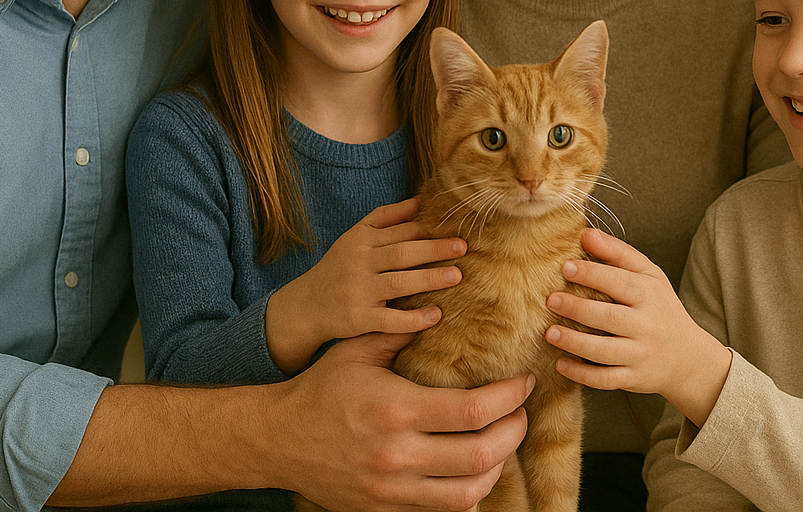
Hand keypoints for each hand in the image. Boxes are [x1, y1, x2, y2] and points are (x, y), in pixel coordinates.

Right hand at [268, 198, 464, 373]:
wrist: (307, 304)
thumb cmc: (340, 266)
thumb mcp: (356, 236)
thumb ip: (386, 218)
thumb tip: (420, 201)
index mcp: (362, 239)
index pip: (401, 232)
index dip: (429, 230)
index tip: (457, 227)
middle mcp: (359, 262)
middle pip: (403, 253)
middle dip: (435, 249)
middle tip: (463, 247)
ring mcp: (358, 291)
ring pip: (399, 283)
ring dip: (430, 279)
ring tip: (457, 276)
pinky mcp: (358, 318)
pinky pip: (389, 319)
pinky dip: (413, 319)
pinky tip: (435, 316)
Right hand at [277, 332, 531, 510]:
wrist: (278, 440)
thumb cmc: (320, 389)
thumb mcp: (359, 350)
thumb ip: (403, 331)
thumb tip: (447, 311)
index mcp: (395, 410)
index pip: (473, 411)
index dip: (510, 398)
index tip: (524, 383)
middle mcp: (397, 455)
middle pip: (482, 456)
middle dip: (514, 433)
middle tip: (521, 412)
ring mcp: (392, 490)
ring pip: (470, 492)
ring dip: (498, 467)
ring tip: (503, 442)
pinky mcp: (386, 510)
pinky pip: (444, 511)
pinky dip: (469, 495)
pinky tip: (475, 472)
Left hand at [544, 228, 729, 426]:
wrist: (689, 357)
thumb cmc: (661, 307)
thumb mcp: (649, 275)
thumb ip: (618, 253)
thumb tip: (586, 233)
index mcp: (649, 295)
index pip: (620, 282)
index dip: (592, 273)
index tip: (565, 266)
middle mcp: (646, 325)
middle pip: (609, 318)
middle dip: (578, 309)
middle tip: (551, 300)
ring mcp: (639, 355)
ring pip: (605, 352)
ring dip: (575, 343)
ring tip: (550, 333)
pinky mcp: (633, 379)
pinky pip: (605, 379)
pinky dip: (582, 374)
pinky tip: (560, 364)